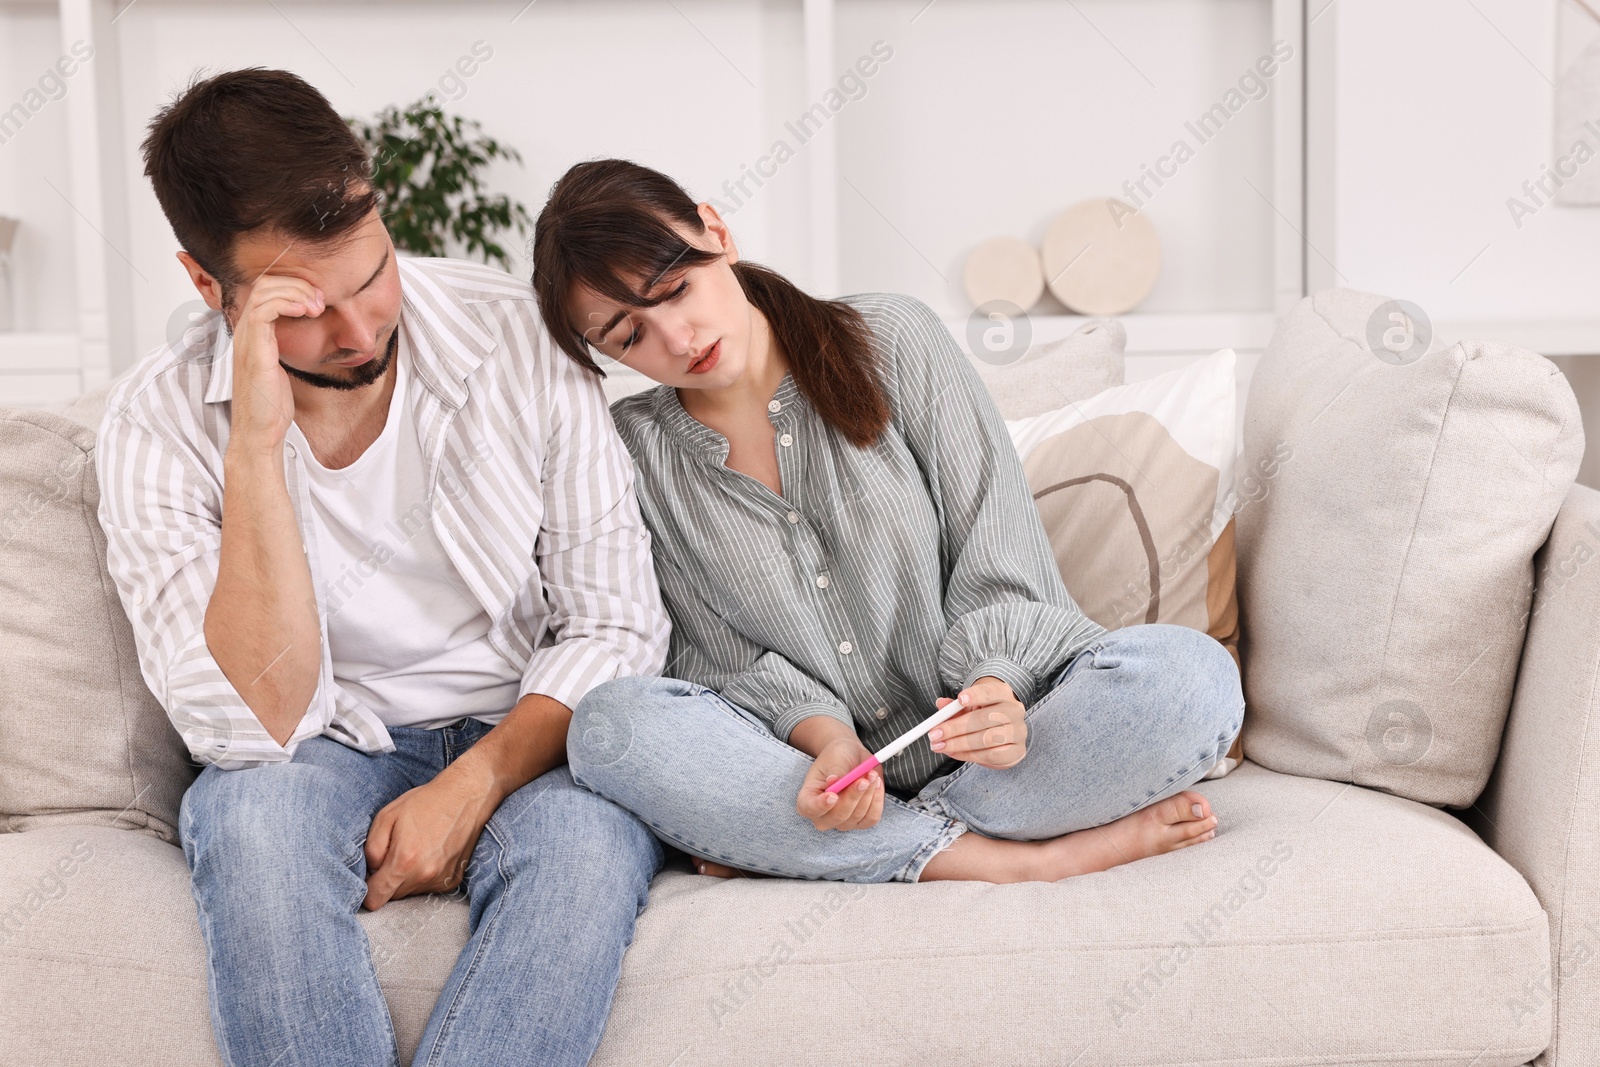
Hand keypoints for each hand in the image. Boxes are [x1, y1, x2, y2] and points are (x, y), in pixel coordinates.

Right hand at [227, 275, 324, 455]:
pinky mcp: (253, 350)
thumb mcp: (282, 366)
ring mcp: (247, 339)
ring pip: (264, 291)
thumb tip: (309, 333)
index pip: (266, 289)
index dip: (294, 286)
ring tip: (317, 307)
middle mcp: (245, 331)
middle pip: (264, 283)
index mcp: (253, 333)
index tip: (319, 300)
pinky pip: (264, 311)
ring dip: (296, 292)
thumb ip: (287, 346)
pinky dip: (287, 303)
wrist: (260, 431)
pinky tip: (305, 312)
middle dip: (297, 284)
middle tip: (321, 301)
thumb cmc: (271, 404)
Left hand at [362, 764, 495, 909]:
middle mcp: (423, 875)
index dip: (368, 890)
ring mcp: (441, 879)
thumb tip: (371, 870)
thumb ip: (371, 849)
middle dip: (388, 880)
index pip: (376, 899)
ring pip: (411, 892)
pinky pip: (428, 887)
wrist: (466, 796)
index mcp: (403, 861)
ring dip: (407, 878)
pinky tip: (430, 853)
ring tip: (416, 849)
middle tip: (395, 853)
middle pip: (393, 896)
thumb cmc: (425, 802)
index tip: (371, 877)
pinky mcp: (453, 879)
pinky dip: (424, 876)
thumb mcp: (386, 816)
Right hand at [796, 735, 884, 831]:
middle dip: (853, 796)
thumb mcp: (835, 757)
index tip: (833, 795)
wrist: (851, 756)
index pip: (809, 808)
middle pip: (837, 816)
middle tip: (864, 779)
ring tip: (871, 774)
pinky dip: (877, 800)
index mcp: (808, 797)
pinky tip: (876, 784)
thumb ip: (836, 771)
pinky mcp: (861, 821)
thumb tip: (834, 782)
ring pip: (856, 816)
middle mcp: (823, 815)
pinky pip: (871, 818)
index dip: (820, 805)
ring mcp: (842, 821)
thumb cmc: (838, 756)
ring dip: (868, 794)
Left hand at [930, 676, 1027, 768]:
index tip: (959, 700)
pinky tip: (954, 753)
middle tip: (935, 734)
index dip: (976, 695)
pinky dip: (968, 755)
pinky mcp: (1017, 751)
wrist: (1004, 733)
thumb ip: (954, 707)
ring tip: (940, 746)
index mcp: (1003, 693)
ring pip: (987, 739)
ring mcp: (1018, 732)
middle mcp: (1014, 710)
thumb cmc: (983, 716)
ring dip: (959, 744)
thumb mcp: (969, 708)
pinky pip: (990, 755)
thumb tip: (941, 704)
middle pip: (984, 718)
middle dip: (956, 727)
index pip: (991, 692)